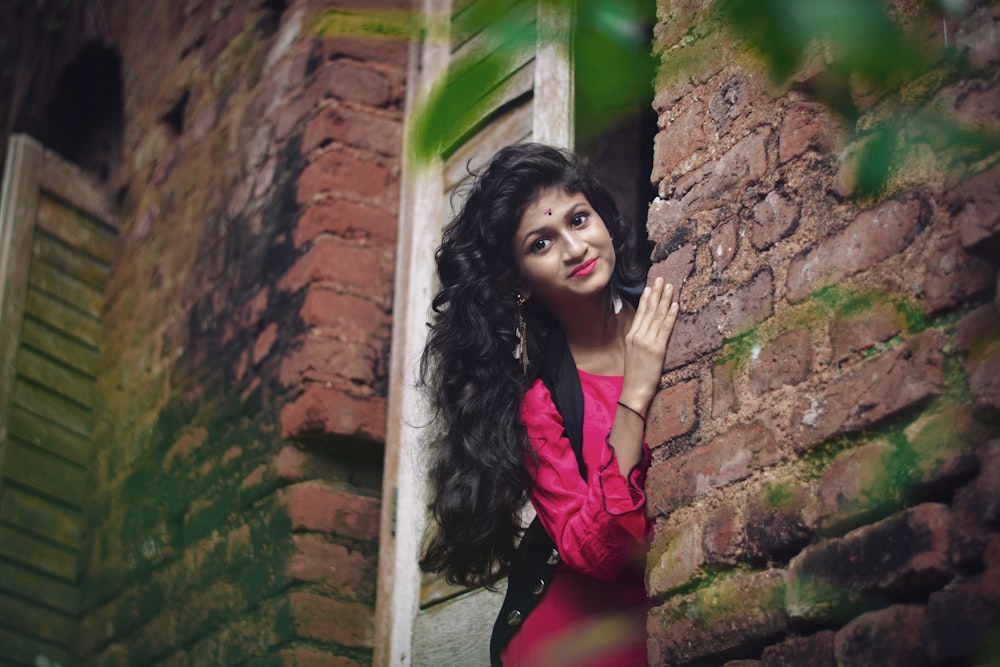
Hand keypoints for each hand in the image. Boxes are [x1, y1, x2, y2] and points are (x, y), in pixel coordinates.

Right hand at [619, 277, 677, 415]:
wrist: (634, 391)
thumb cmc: (635, 375)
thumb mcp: (632, 353)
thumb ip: (639, 340)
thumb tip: (647, 330)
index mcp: (631, 336)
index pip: (640, 313)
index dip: (646, 298)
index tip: (651, 286)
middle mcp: (638, 336)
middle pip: (649, 310)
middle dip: (656, 293)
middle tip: (661, 278)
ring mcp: (647, 342)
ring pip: (657, 316)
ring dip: (664, 299)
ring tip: (669, 286)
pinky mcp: (657, 349)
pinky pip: (666, 328)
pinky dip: (671, 315)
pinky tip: (675, 305)